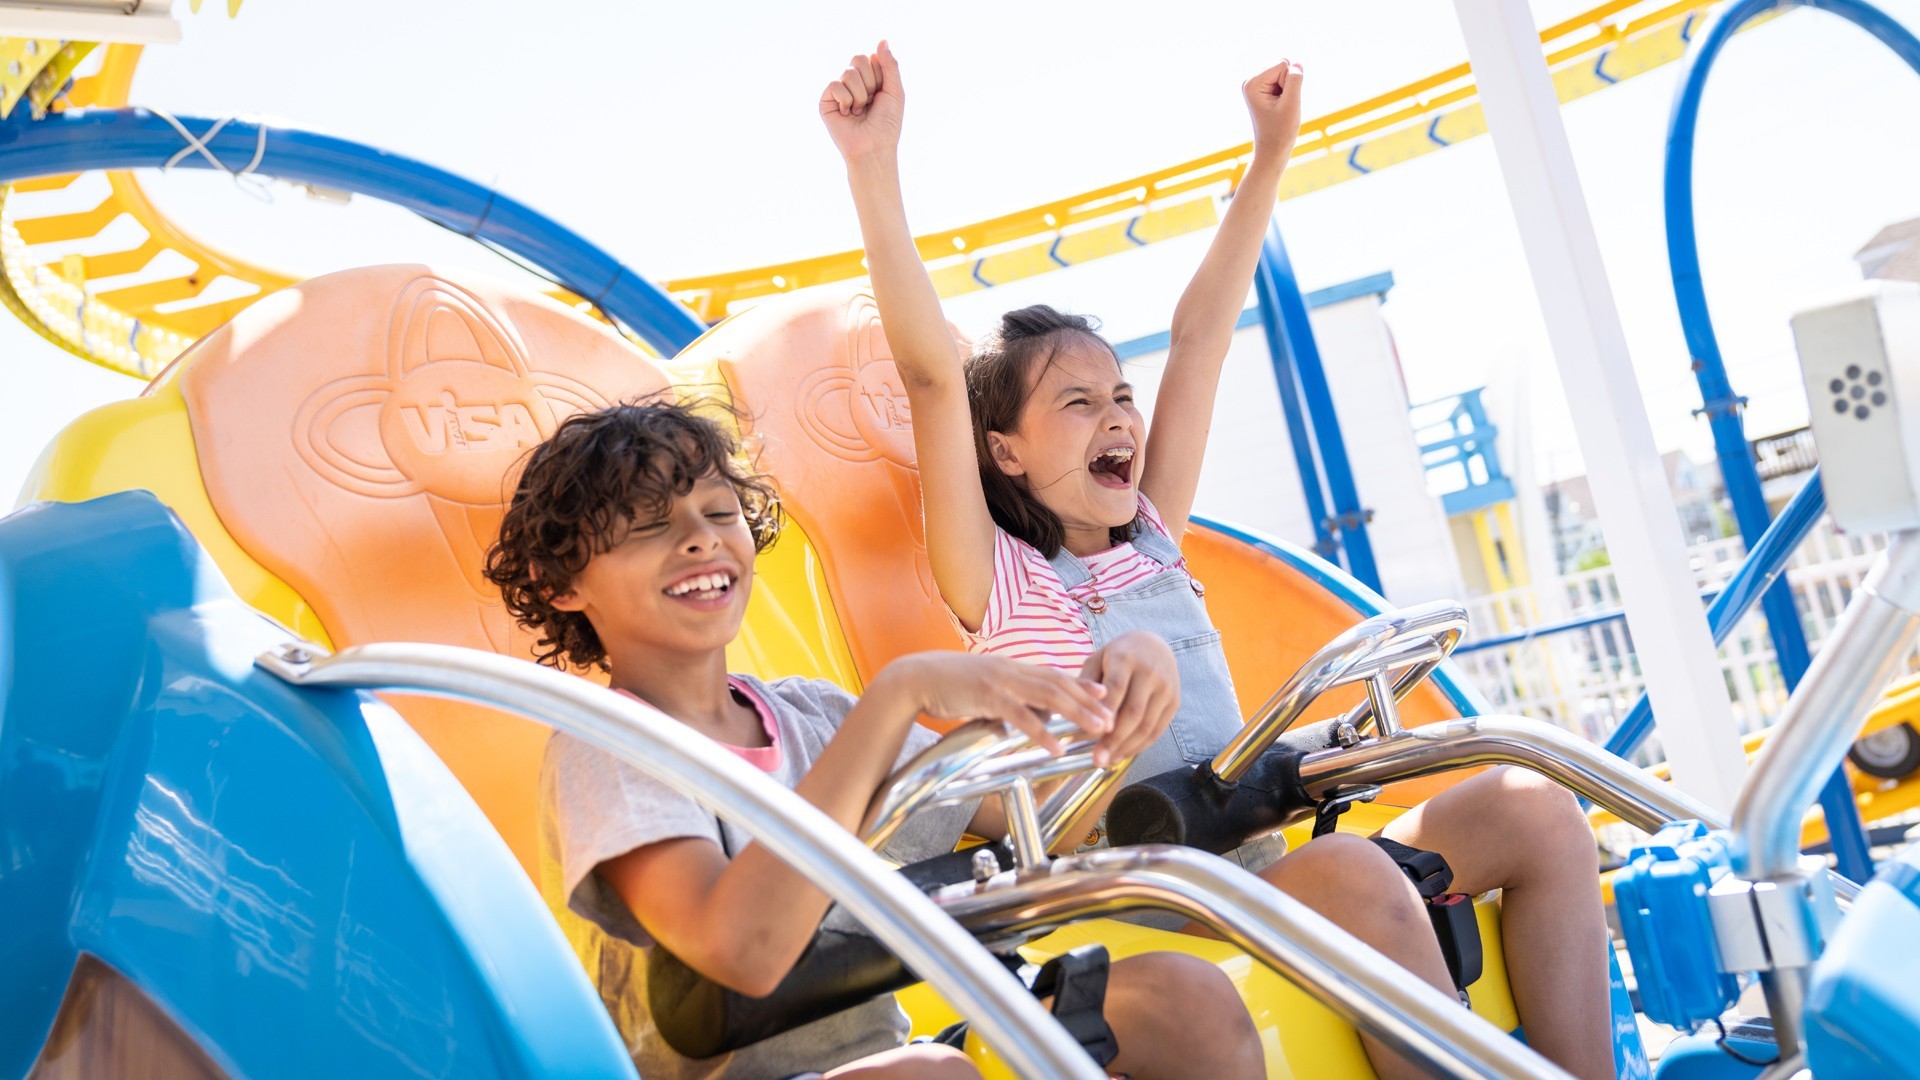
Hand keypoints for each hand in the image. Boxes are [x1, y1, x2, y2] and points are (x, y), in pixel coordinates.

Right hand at [820, 40, 904, 161]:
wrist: (873, 148)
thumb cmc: (887, 124)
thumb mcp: (895, 91)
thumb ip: (890, 65)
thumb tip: (882, 40)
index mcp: (870, 79)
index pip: (871, 58)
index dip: (880, 75)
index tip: (882, 94)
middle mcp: (854, 83)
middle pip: (858, 59)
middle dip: (870, 82)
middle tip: (870, 103)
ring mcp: (839, 92)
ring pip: (848, 73)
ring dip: (860, 95)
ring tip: (859, 112)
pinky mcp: (826, 101)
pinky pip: (835, 85)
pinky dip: (846, 100)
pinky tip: (847, 114)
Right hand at [886, 651, 1112, 754]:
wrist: (916, 678)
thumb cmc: (947, 684)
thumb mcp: (983, 688)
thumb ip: (1005, 699)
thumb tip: (1020, 718)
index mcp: (1012, 668)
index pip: (1054, 674)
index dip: (1081, 683)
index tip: (1104, 693)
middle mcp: (1012, 670)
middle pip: (1059, 684)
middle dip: (1089, 701)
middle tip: (1112, 717)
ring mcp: (1002, 681)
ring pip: (1049, 697)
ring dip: (1077, 713)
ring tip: (1098, 728)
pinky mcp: (988, 696)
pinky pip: (1021, 716)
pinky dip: (1041, 732)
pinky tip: (1056, 746)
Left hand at [1079, 632, 1178, 767]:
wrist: (1155, 645)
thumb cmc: (1118, 656)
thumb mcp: (1098, 659)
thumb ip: (1086, 683)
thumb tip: (1073, 714)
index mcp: (1126, 658)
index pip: (1116, 688)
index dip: (1104, 713)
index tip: (1088, 735)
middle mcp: (1150, 672)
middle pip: (1133, 712)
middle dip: (1114, 739)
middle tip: (1097, 759)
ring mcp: (1166, 688)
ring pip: (1147, 725)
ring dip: (1126, 747)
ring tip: (1107, 761)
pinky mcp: (1174, 702)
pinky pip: (1157, 730)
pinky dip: (1139, 746)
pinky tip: (1122, 754)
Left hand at [1242, 58, 1304, 162]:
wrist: (1272, 150)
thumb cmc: (1281, 131)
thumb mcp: (1292, 104)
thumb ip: (1295, 80)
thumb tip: (1296, 63)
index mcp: (1252, 83)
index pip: (1283, 64)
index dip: (1289, 84)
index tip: (1281, 103)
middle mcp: (1250, 80)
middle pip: (1282, 65)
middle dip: (1288, 84)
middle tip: (1281, 105)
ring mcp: (1255, 84)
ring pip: (1284, 72)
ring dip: (1288, 88)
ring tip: (1280, 106)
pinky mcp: (1262, 88)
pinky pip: (1283, 79)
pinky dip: (1286, 91)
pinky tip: (1279, 106)